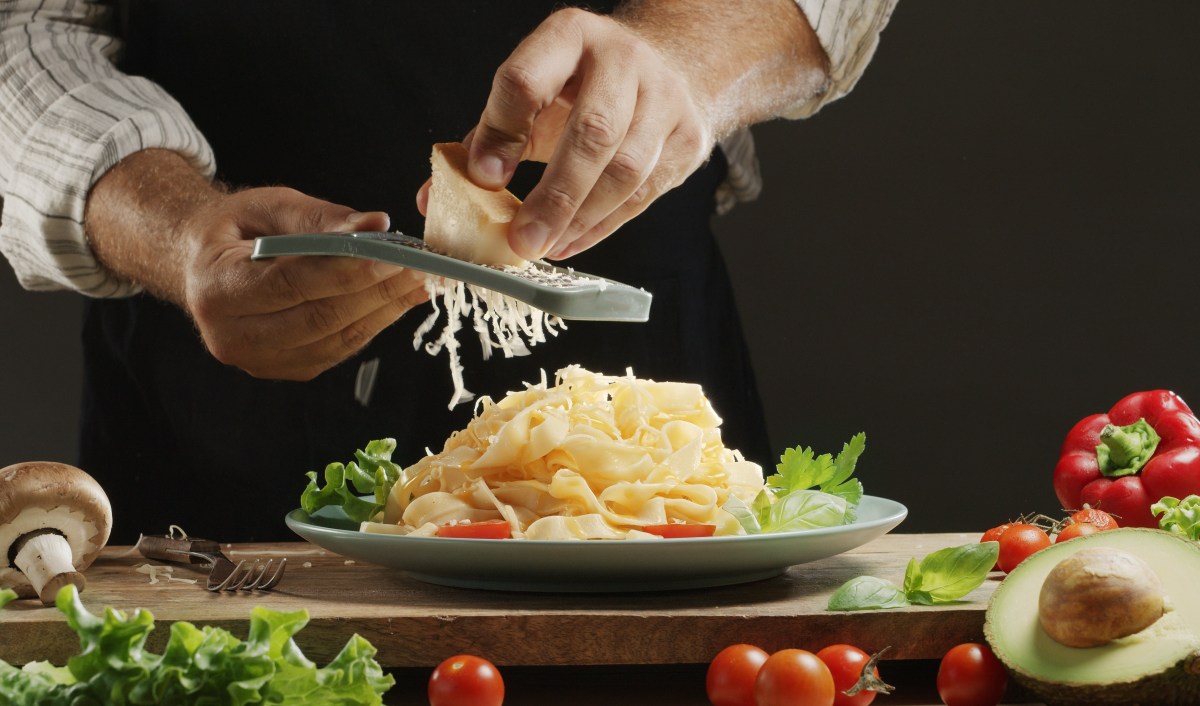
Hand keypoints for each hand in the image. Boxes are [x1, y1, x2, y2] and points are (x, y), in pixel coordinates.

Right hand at [86, 149, 428, 380]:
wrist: (201, 263)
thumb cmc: (234, 229)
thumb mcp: (268, 206)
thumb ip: (320, 218)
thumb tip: (376, 225)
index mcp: (216, 289)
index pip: (294, 283)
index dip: (349, 270)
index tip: (393, 253)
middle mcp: (231, 336)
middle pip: (319, 318)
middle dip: (378, 291)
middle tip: (422, 267)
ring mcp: (258, 361)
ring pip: (335, 340)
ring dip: (384, 310)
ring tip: (420, 281)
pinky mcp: (284, 370)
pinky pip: (337, 350)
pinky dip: (372, 324)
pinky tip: (397, 300)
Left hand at [459, 2, 827, 261]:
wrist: (671, 65)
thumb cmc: (585, 86)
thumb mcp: (535, 89)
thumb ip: (491, 134)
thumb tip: (437, 195)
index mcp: (571, 36)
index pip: (528, 80)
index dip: (502, 131)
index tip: (485, 177)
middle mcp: (624, 61)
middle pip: (592, 133)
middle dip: (554, 196)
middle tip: (522, 240)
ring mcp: (666, 99)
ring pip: (627, 170)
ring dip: (581, 218)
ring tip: (546, 246)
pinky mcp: (690, 138)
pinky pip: (646, 194)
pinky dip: (605, 225)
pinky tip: (573, 242)